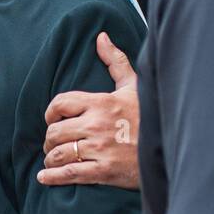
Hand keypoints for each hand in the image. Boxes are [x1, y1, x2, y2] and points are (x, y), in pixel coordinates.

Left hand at [37, 32, 139, 188]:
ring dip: (51, 158)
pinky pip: (68, 174)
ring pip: (59, 153)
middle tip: (54, 143)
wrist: (169, 146)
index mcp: (102, 103)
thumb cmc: (148, 114)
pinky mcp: (104, 171)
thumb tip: (101, 37)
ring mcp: (100, 149)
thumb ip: (115, 61)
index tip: (54, 118)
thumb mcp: (134, 86)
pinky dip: (51, 176)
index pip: (60, 103)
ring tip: (53, 159)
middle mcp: (97, 125)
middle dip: (50, 139)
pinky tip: (45, 176)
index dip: (51, 112)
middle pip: (55, 132)